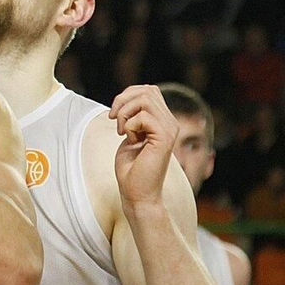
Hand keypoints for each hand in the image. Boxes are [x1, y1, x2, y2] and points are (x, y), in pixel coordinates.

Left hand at [109, 85, 179, 208]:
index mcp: (163, 121)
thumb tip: (125, 99)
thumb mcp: (130, 135)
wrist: (137, 194)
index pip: (149, 90)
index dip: (128, 95)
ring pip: (145, 100)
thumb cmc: (131, 169)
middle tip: (114, 120)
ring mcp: (170, 130)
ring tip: (122, 131)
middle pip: (147, 91)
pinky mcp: (164, 139)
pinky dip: (130, 125)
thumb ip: (133, 117)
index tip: (115, 114)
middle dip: (123, 101)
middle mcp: (170, 123)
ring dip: (125, 113)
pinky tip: (130, 140)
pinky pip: (144, 117)